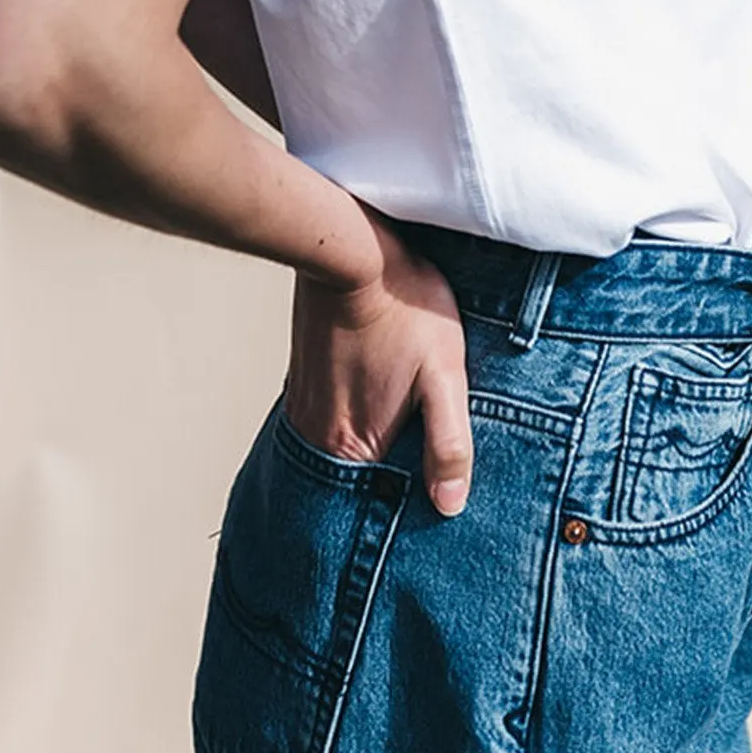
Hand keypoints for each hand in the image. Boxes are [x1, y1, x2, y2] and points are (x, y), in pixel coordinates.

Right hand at [286, 209, 474, 516]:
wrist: (352, 249)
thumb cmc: (404, 306)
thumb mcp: (445, 372)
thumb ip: (448, 442)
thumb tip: (450, 504)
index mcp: (355, 446)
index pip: (381, 502)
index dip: (409, 500)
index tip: (432, 497)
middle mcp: (319, 436)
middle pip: (357, 481)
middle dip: (388, 479)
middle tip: (417, 459)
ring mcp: (304, 407)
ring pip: (341, 449)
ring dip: (370, 447)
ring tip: (399, 428)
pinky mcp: (301, 379)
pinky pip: (327, 419)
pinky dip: (352, 420)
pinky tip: (375, 398)